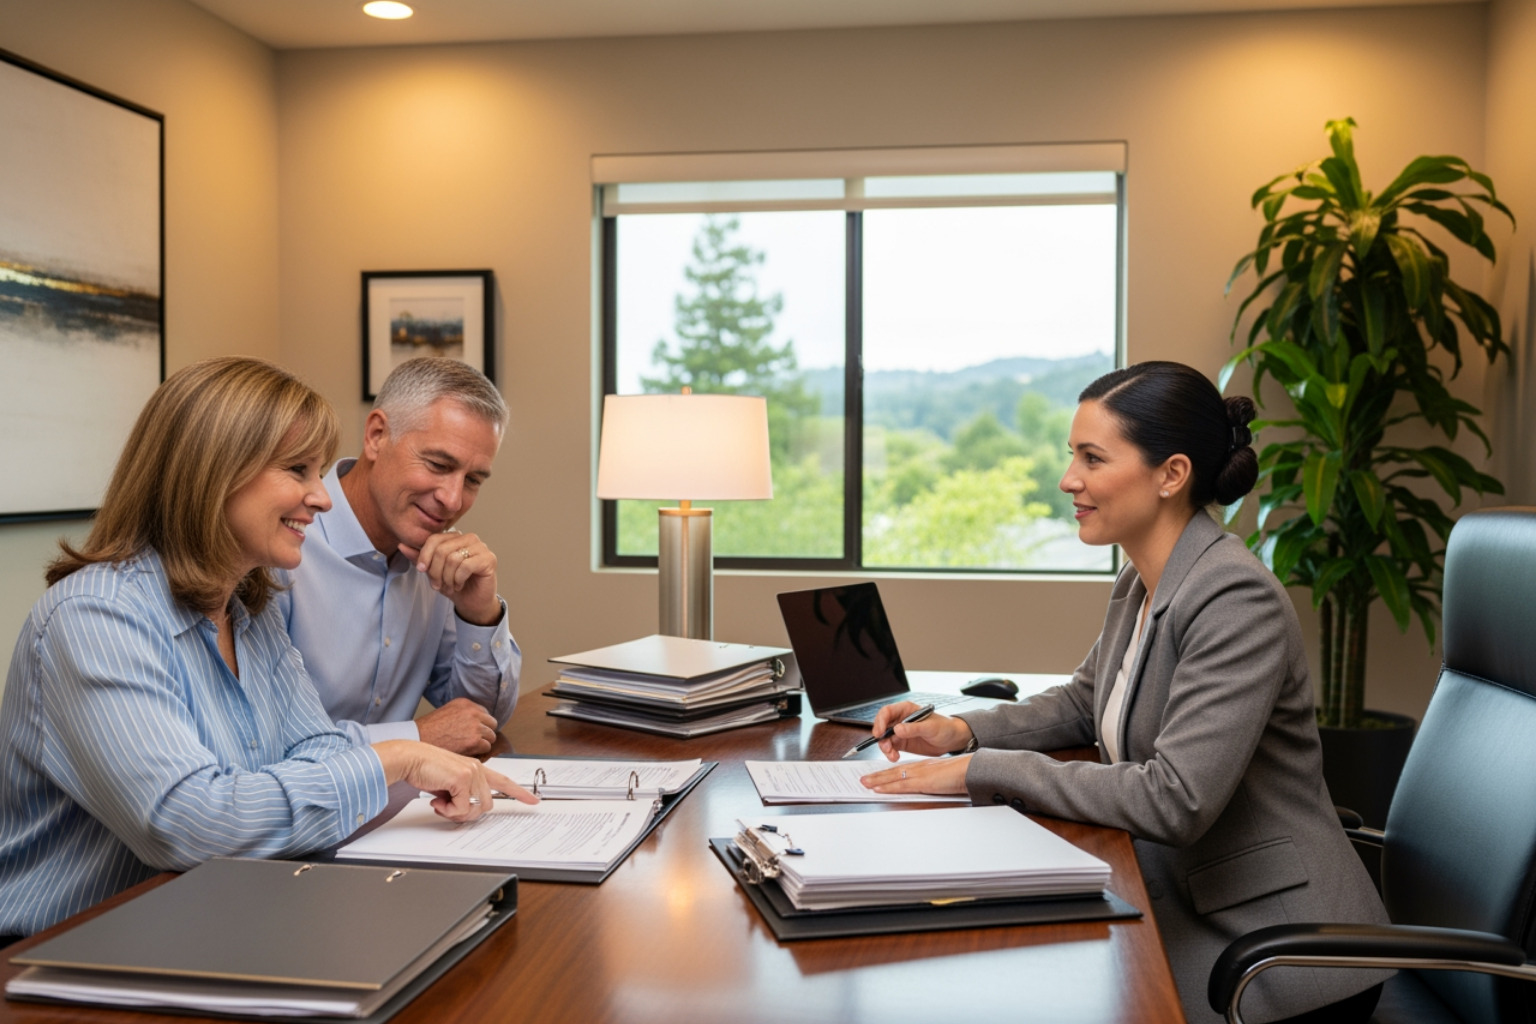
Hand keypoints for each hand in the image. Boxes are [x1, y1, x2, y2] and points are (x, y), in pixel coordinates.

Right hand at [372, 740, 537, 821]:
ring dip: (456, 813)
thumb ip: (462, 794)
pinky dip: (448, 810)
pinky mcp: (462, 779)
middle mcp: (478, 769)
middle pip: (487, 805)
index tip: (533, 800)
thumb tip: (465, 811)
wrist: (410, 759)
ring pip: (476, 809)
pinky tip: (437, 800)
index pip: (504, 781)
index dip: (520, 793)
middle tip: (447, 808)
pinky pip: (462, 808)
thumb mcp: (449, 784)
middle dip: (467, 813)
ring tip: (441, 803)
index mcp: (476, 769)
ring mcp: (472, 773)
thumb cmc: (425, 770)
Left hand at [398, 530, 501, 626]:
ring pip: (453, 558)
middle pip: (442, 550)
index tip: (421, 570)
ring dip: (447, 578)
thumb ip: (419, 558)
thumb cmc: (454, 584)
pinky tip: (460, 585)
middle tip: (437, 585)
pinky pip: (466, 566)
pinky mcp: (489, 559)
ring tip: (449, 587)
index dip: (424, 555)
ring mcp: (481, 548)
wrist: (473, 602)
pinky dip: (458, 579)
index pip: (434, 539)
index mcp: (455, 537)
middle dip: (435, 571)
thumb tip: (401, 545)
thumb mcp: (432, 571)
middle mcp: (469, 538)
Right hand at [416, 697, 497, 754]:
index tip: (475, 731)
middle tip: (474, 742)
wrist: (418, 741)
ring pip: (491, 737)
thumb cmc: (428, 731)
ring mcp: (475, 726)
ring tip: (468, 749)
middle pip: (492, 724)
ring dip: (482, 744)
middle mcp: (473, 712)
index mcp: (466, 704)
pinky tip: (467, 753)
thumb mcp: (447, 712)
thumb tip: (476, 723)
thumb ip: (463, 715)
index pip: (485, 713)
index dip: (481, 724)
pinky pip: (486, 748)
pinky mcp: (475, 741)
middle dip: (485, 733)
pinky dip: (478, 753)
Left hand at [860, 754, 972, 795]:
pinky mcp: (923, 782)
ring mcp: (920, 774)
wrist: (970, 770)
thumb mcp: (944, 776)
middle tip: (864, 779)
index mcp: (924, 766)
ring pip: (893, 777)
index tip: (878, 777)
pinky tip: (879, 789)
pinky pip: (901, 784)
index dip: (888, 773)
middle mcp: (919, 768)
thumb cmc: (962, 773)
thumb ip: (934, 780)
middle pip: (893, 772)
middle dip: (877, 776)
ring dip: (878, 781)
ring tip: (865, 783)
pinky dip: (888, 786)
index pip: (901, 769)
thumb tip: (929, 786)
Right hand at [869, 700, 974, 760]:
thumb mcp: (930, 727)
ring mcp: (900, 732)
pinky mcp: (902, 743)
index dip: (880, 721)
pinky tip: (895, 757)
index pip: (887, 712)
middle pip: (882, 726)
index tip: (879, 733)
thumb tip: (897, 729)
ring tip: (892, 755)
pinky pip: (891, 748)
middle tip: (886, 747)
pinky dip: (890, 754)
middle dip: (881, 737)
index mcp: (906, 710)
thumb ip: (913, 728)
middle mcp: (900, 720)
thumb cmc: (944, 727)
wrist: (952, 740)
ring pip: (885, 739)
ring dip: (885, 747)